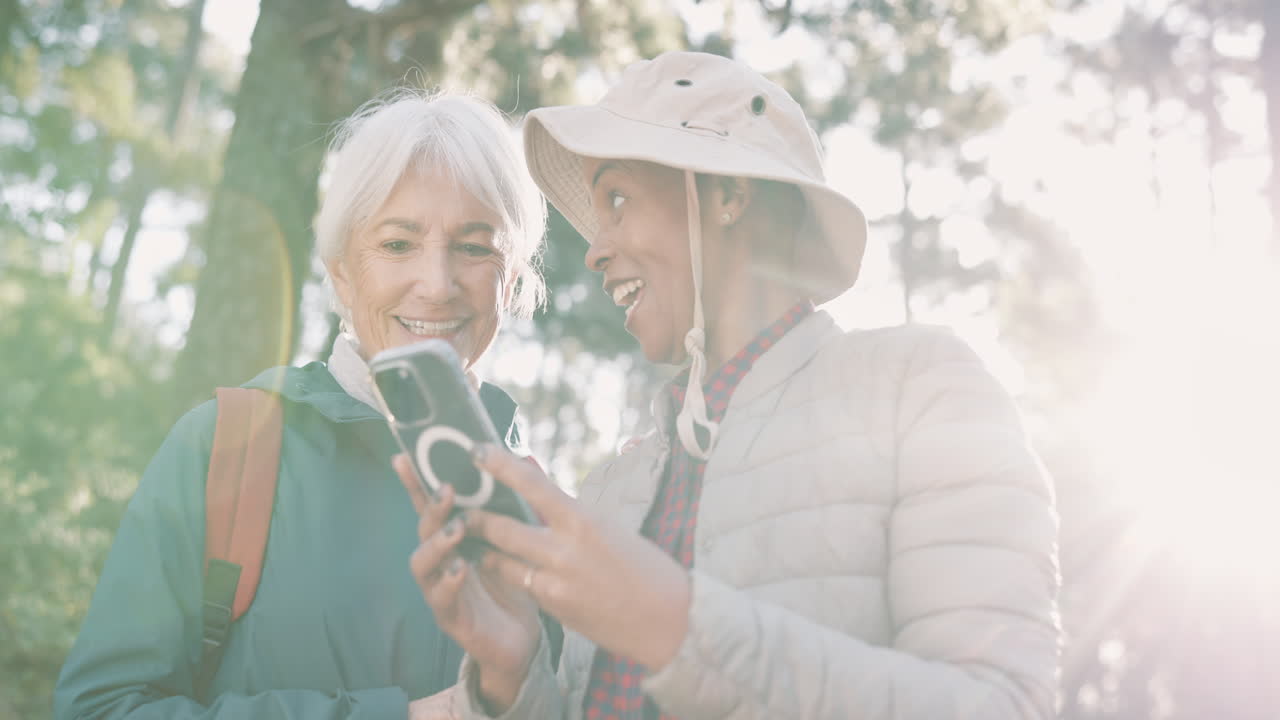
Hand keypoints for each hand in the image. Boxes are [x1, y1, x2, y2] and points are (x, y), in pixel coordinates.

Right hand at [395, 455, 540, 712]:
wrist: (521, 639)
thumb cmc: (513, 585)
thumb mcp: (514, 543)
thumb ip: (507, 511)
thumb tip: (517, 462)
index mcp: (454, 539)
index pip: (431, 506)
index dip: (416, 482)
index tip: (405, 456)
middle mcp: (440, 561)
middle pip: (424, 529)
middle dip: (431, 507)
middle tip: (447, 490)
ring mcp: (440, 588)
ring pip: (423, 563)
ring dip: (436, 543)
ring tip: (455, 529)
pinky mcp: (450, 617)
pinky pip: (441, 598)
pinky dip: (448, 582)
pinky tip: (460, 569)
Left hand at [464, 444, 691, 669]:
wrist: (668, 620)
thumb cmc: (645, 567)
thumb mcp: (608, 529)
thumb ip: (570, 515)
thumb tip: (539, 494)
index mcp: (583, 519)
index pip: (533, 484)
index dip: (500, 465)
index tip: (476, 450)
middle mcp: (565, 548)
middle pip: (503, 527)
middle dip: (474, 517)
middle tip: (458, 508)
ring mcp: (556, 581)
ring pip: (501, 560)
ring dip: (482, 549)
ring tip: (468, 539)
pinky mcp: (554, 606)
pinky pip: (520, 585)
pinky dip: (507, 574)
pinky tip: (499, 569)